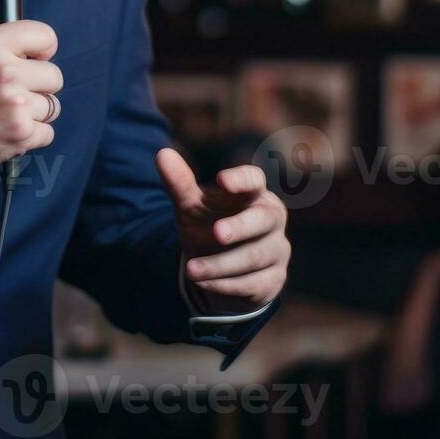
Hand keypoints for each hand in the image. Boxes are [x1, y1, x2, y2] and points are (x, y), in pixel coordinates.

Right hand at [0, 20, 62, 175]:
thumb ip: (2, 48)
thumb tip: (36, 53)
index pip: (46, 36)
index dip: (43, 51)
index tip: (35, 60)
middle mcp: (6, 71)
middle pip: (54, 76)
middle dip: (38, 87)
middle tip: (14, 95)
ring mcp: (15, 104)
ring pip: (52, 107)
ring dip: (33, 113)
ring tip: (4, 115)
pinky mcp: (19, 134)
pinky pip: (47, 132)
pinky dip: (31, 136)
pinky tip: (6, 132)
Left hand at [158, 147, 289, 315]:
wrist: (218, 269)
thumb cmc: (208, 227)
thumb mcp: (191, 207)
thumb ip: (180, 183)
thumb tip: (162, 154)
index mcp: (253, 194)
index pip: (254, 180)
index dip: (241, 179)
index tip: (222, 180)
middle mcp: (271, 218)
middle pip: (264, 219)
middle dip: (240, 227)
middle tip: (216, 232)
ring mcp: (277, 249)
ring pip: (255, 256)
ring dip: (221, 264)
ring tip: (191, 269)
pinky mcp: (274, 279)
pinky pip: (254, 283)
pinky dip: (226, 284)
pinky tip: (203, 283)